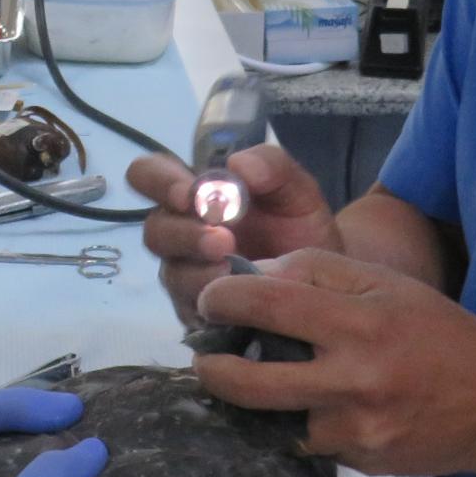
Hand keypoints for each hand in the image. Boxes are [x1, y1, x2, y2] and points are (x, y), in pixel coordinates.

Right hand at [127, 144, 342, 326]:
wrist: (326, 283)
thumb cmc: (300, 230)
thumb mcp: (296, 189)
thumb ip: (272, 166)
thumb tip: (236, 163)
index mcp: (195, 195)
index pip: (149, 176)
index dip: (158, 182)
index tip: (189, 194)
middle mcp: (181, 234)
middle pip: (154, 231)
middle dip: (184, 234)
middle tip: (222, 240)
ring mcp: (186, 276)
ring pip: (171, 273)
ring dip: (199, 270)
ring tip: (233, 270)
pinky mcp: (199, 313)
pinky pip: (191, 310)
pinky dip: (213, 303)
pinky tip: (238, 298)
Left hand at [191, 249, 475, 476]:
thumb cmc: (438, 333)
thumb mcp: (386, 284)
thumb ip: (317, 272)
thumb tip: (252, 274)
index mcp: (359, 324)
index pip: (266, 305)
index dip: (223, 301)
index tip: (211, 301)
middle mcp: (352, 382)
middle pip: (248, 382)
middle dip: (211, 368)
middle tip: (203, 357)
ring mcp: (354, 431)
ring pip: (271, 420)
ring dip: (252, 401)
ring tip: (246, 380)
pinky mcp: (358, 463)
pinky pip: (306, 442)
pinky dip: (297, 423)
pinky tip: (307, 406)